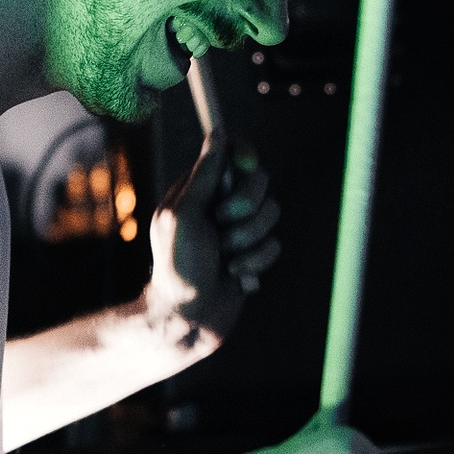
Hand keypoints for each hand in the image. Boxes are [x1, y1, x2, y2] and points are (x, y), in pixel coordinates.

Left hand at [145, 132, 281, 343]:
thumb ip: (204, 176)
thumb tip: (218, 133)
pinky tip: (234, 278)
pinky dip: (255, 263)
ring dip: (249, 242)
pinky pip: (275, 245)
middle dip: (246, 208)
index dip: (245, 155)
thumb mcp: (183, 216)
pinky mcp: (254, 254)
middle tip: (222, 226)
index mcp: (199, 190)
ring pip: (272, 215)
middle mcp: (221, 205)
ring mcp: (239, 230)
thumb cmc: (178, 267)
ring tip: (226, 261)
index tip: (246, 166)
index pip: (232, 154)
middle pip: (260, 181)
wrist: (188, 320)